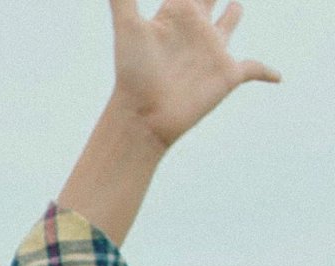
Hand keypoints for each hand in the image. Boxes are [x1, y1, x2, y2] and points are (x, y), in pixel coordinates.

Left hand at [109, 0, 278, 149]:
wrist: (143, 116)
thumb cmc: (133, 72)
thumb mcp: (128, 28)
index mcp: (177, 14)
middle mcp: (196, 28)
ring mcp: (214, 50)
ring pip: (229, 22)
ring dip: (233, 14)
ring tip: (234, 8)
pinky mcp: (229, 75)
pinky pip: (255, 69)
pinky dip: (267, 71)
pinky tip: (277, 77)